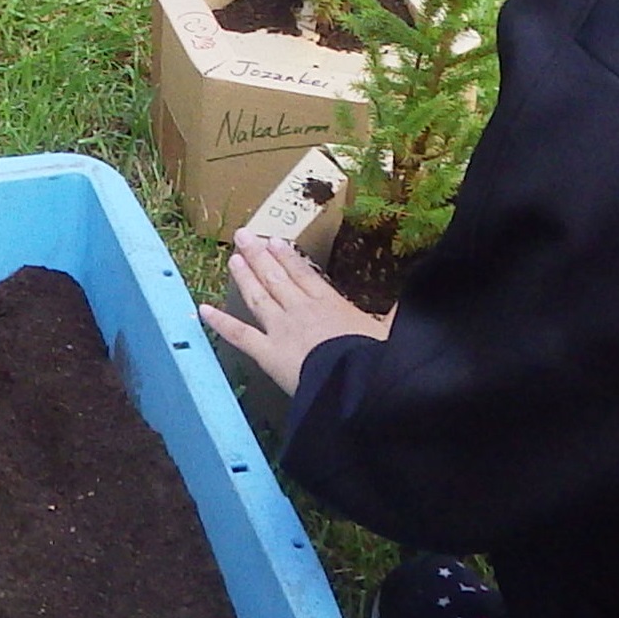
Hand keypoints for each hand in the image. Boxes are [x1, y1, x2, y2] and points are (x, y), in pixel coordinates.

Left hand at [195, 231, 391, 394]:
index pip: (304, 275)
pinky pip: (239, 336)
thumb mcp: (391, 333)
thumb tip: (416, 298)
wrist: (355, 381)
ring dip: (244, 277)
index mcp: (330, 303)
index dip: (288, 258)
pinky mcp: (267, 353)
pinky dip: (220, 323)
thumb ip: (395, 315)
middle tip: (243, 236)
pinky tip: (202, 310)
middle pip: (276, 278)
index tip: (275, 241)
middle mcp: (301, 309)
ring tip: (232, 258)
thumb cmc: (375, 357)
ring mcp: (281, 329)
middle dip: (259, 256)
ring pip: (258, 297)